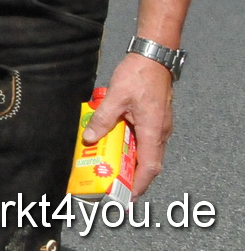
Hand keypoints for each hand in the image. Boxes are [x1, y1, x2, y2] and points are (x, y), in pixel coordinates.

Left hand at [85, 53, 174, 193]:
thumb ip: (103, 119)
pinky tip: (114, 139)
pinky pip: (144, 137)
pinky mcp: (155, 117)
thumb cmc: (138, 76)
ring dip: (130, 157)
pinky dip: (130, 143)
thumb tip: (89, 138)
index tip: (128, 194)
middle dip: (132, 173)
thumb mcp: (115, 98)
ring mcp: (159, 125)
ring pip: (145, 149)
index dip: (140, 183)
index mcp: (153, 131)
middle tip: (113, 180)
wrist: (154, 56)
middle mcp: (160, 132)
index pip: (150, 166)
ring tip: (110, 162)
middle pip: (148, 161)